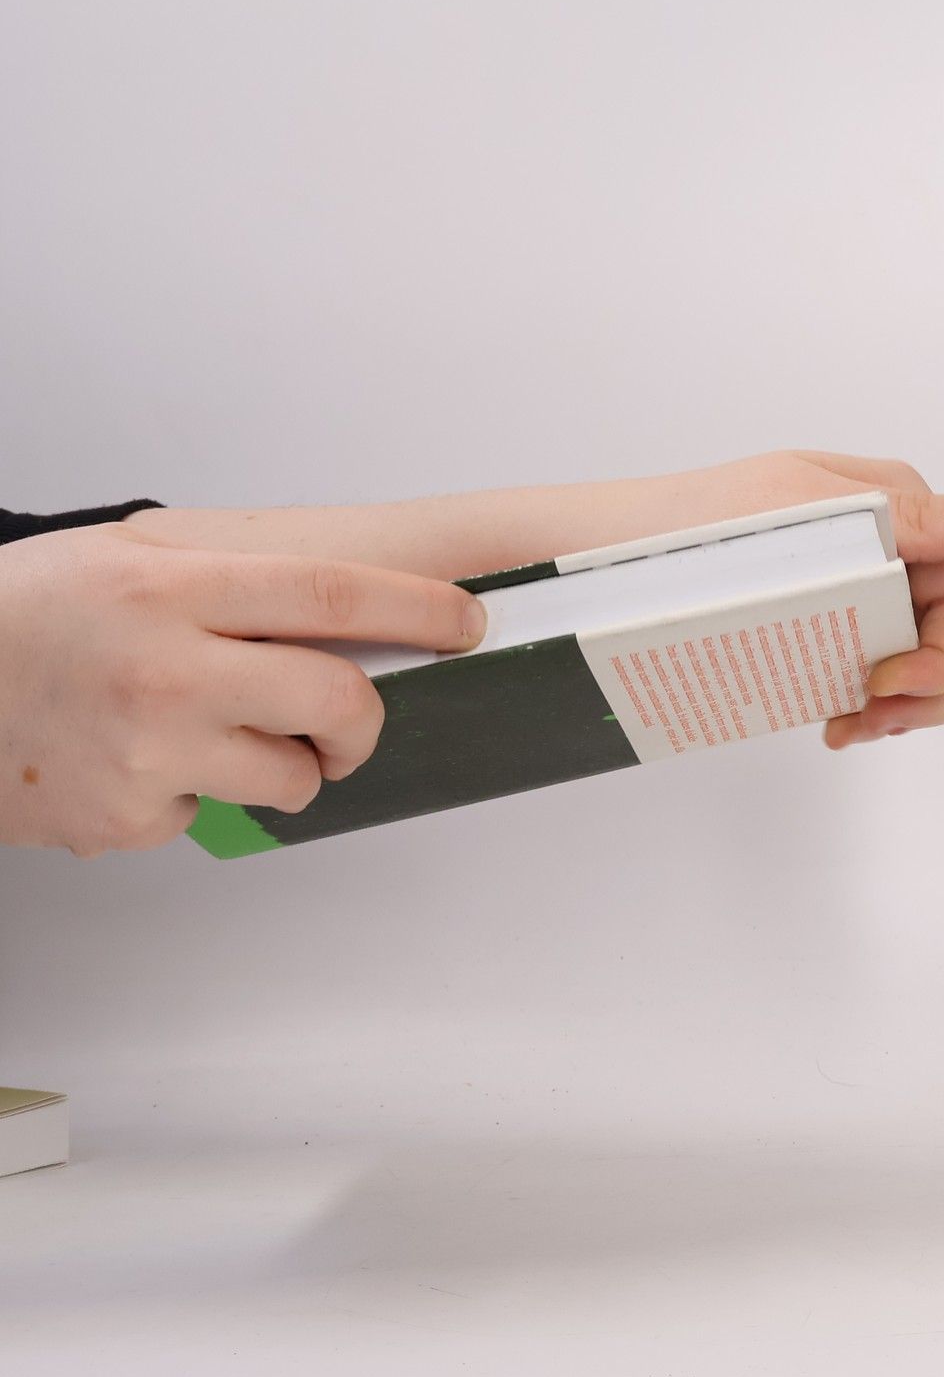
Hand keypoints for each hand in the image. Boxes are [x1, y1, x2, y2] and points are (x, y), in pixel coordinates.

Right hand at [0, 524, 487, 854]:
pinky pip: (212, 812)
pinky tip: (135, 762)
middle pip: (339, 699)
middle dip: (364, 719)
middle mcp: (167, 667)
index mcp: (172, 588)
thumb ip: (231, 586)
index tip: (466, 621)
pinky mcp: (129, 816)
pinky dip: (193, 794)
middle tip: (350, 720)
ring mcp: (149, 749)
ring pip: (294, 775)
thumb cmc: (25, 617)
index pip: (333, 595)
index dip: (418, 608)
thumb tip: (347, 609)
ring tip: (217, 736)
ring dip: (288, 765)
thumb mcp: (126, 559)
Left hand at [675, 450, 943, 749]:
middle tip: (869, 720)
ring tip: (851, 727)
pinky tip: (836, 721)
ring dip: (903, 707)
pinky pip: (881, 673)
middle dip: (927, 690)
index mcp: (898, 508)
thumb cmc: (700, 521)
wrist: (616, 555)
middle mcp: (893, 547)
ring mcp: (864, 589)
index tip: (889, 684)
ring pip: (924, 662)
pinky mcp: (833, 624)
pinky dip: (872, 707)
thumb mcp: (802, 511)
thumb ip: (905, 519)